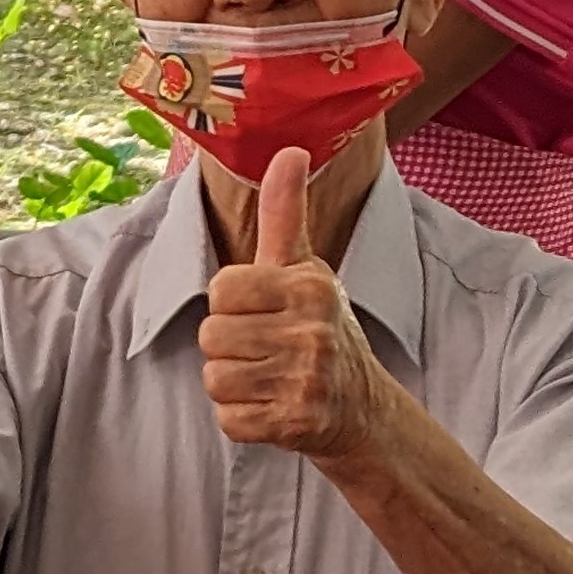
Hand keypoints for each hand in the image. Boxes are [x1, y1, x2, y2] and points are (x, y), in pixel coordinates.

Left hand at [198, 149, 389, 456]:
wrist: (361, 406)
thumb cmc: (318, 325)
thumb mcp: (304, 267)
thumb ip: (284, 212)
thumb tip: (289, 149)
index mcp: (309, 287)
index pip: (221, 289)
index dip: (231, 304)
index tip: (261, 311)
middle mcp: (312, 332)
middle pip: (211, 336)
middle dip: (228, 346)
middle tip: (266, 349)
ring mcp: (306, 381)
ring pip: (215, 379)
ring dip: (233, 383)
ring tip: (269, 377)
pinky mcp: (295, 424)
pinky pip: (228, 420)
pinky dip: (241, 419)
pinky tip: (272, 407)